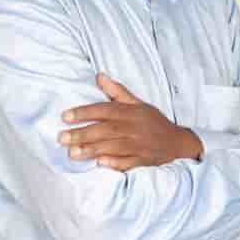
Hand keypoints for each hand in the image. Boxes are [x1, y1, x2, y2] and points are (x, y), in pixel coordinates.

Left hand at [57, 73, 202, 171]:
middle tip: (61, 137)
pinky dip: (115, 163)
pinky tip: (99, 163)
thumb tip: (99, 76)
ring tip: (72, 153)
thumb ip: (117, 91)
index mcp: (132, 112)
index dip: (85, 112)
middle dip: (83, 134)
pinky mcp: (143, 160)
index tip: (65, 116)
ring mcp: (139, 145)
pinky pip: (128, 162)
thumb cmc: (153, 121)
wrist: (178, 142)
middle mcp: (135, 128)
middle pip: (106, 130)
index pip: (106, 110)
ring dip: (92, 150)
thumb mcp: (138, 103)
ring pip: (113, 147)